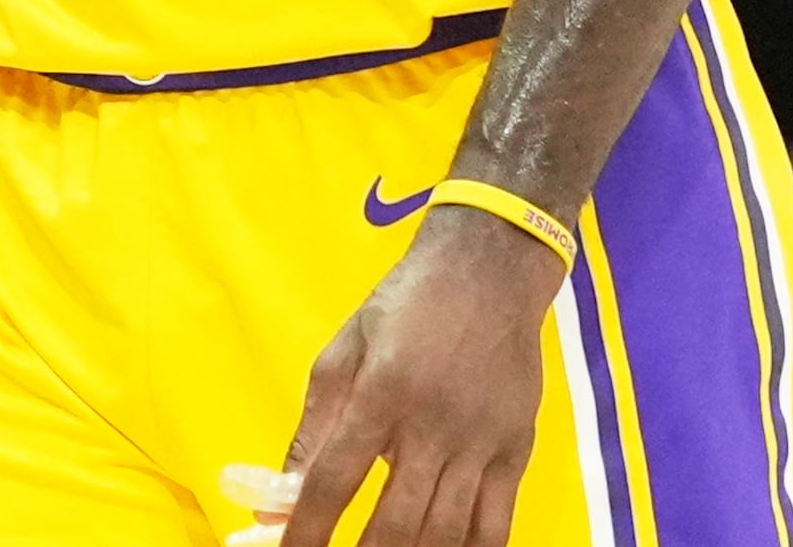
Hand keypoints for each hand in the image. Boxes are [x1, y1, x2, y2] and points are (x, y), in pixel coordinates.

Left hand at [282, 208, 557, 546]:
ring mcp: (480, 442)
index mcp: (380, 392)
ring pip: (446, 531)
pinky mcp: (515, 451)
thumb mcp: (344, 351)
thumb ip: (313, 427)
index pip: (335, 479)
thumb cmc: (406, 306)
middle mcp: (432, 423)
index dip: (307, 528)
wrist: (488, 271)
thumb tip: (277, 495)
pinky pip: (496, 524)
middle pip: (396, 521)